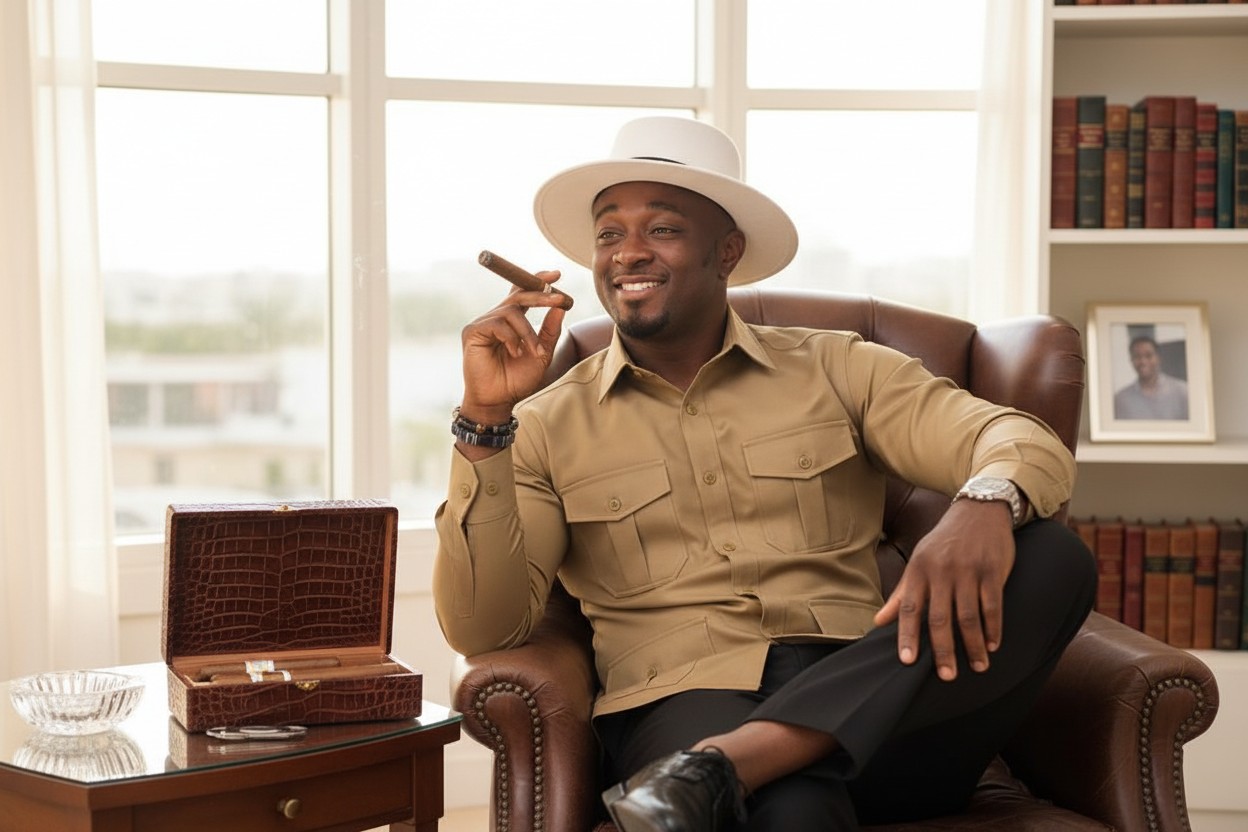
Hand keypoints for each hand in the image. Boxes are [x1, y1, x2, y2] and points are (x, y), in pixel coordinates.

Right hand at [459, 271, 567, 432]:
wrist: (498, 400)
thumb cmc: (517, 380)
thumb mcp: (542, 354)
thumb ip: (549, 331)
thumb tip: (560, 309)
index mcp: (511, 321)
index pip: (522, 293)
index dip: (536, 280)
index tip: (556, 274)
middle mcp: (496, 318)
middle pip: (518, 295)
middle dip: (540, 294)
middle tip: (559, 299)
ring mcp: (483, 323)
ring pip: (511, 311)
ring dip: (528, 332)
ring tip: (533, 352)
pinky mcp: (472, 332)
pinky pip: (497, 323)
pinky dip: (511, 338)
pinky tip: (514, 353)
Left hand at [873, 499, 1015, 680]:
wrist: (978, 510)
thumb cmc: (944, 542)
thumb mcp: (919, 561)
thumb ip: (901, 595)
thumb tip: (878, 622)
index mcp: (919, 570)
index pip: (910, 608)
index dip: (907, 635)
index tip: (907, 661)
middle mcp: (941, 571)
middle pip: (940, 617)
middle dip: (943, 650)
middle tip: (947, 676)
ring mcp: (968, 571)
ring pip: (969, 616)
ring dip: (974, 645)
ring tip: (978, 667)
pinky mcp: (992, 570)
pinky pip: (993, 605)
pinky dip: (994, 628)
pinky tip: (993, 645)